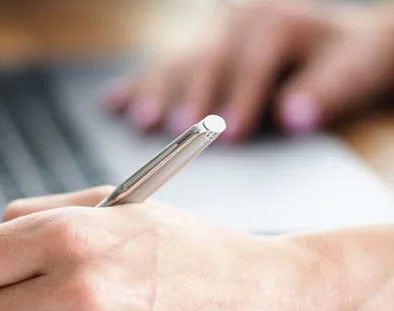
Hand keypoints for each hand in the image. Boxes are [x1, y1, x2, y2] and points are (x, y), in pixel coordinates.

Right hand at [104, 0, 393, 140]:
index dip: (242, 97)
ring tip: (140, 121)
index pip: (253, 62)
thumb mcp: (353, 69)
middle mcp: (237, 21)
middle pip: (206, 60)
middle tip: (173, 128)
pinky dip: (135, 86)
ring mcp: (210, 33)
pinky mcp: (193, 47)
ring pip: (176, 62)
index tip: (230, 134)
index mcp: (277, 23)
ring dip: (154, 93)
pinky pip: (159, 65)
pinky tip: (111, 103)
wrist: (333, 40)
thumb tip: (293, 118)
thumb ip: (326, 91)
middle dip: (189, 96)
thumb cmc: (344, 59)